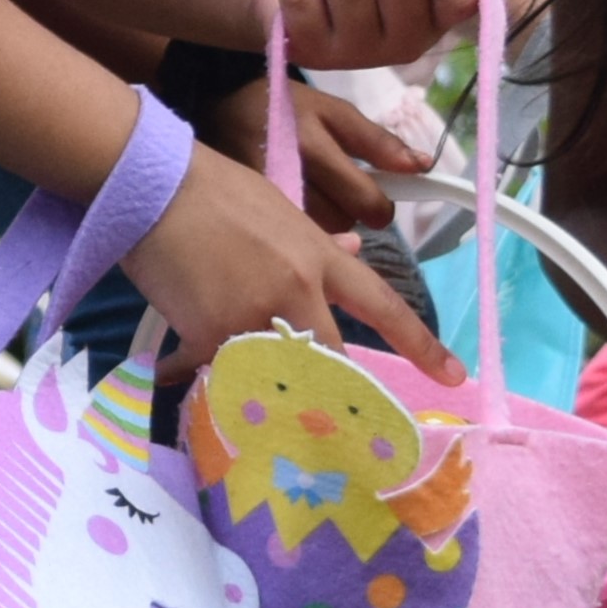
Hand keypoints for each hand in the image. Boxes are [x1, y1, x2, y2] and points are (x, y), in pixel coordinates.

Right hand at [125, 147, 455, 380]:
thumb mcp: (278, 206)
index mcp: (317, 257)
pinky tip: (173, 369)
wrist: (153, 185)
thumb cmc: (213, 189)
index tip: (454, 376)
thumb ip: (315, 238)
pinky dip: (188, 370)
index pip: (382, 305)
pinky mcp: (209, 332)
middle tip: (328, 422)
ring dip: (253, 382)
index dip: (420, 344)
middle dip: (329, 392)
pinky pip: (209, 370)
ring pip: (272, 373)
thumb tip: (351, 249)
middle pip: (332, 360)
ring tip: (237, 389)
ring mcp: (253, 315)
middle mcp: (295, 292)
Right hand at [193, 75, 429, 234]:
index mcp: (313, 147)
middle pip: (342, 225)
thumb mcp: (329, 110)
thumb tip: (423, 165)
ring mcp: (258, 200)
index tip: (374, 201)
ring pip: (315, 240)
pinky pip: (285, 244)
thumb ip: (377, 141)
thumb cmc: (276, 106)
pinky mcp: (238, 215)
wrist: (205, 104)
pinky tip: (284, 222)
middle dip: (347, 215)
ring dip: (320, 229)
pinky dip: (293, 240)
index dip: (379, 207)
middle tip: (334, 197)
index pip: (367, 203)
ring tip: (306, 205)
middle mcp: (285, 175)